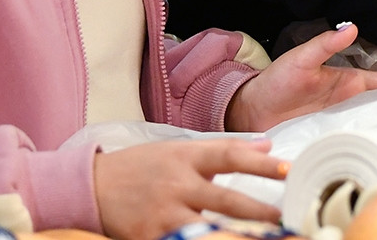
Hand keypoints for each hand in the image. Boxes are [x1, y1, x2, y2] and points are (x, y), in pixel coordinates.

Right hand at [94, 139, 286, 239]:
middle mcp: (176, 185)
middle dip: (257, 211)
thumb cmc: (140, 167)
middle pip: (225, 200)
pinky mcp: (148, 237)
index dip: (261, 164)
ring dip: (233, 234)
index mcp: (186, 158)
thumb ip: (224, 149)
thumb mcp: (179, 149)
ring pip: (206, 229)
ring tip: (259, 237)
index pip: (230, 156)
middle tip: (282, 218)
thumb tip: (267, 145)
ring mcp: (162, 215)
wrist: (89, 188)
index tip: (287, 170)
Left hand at [224, 23, 376, 132]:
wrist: (251, 111)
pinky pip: (356, 141)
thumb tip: (351, 27)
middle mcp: (351, 102)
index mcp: (350, 81)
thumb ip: (325, 44)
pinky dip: (370, 144)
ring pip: (375, 126)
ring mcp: (342, 122)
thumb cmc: (276, 80)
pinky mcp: (330, 138)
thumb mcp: (301, 59)